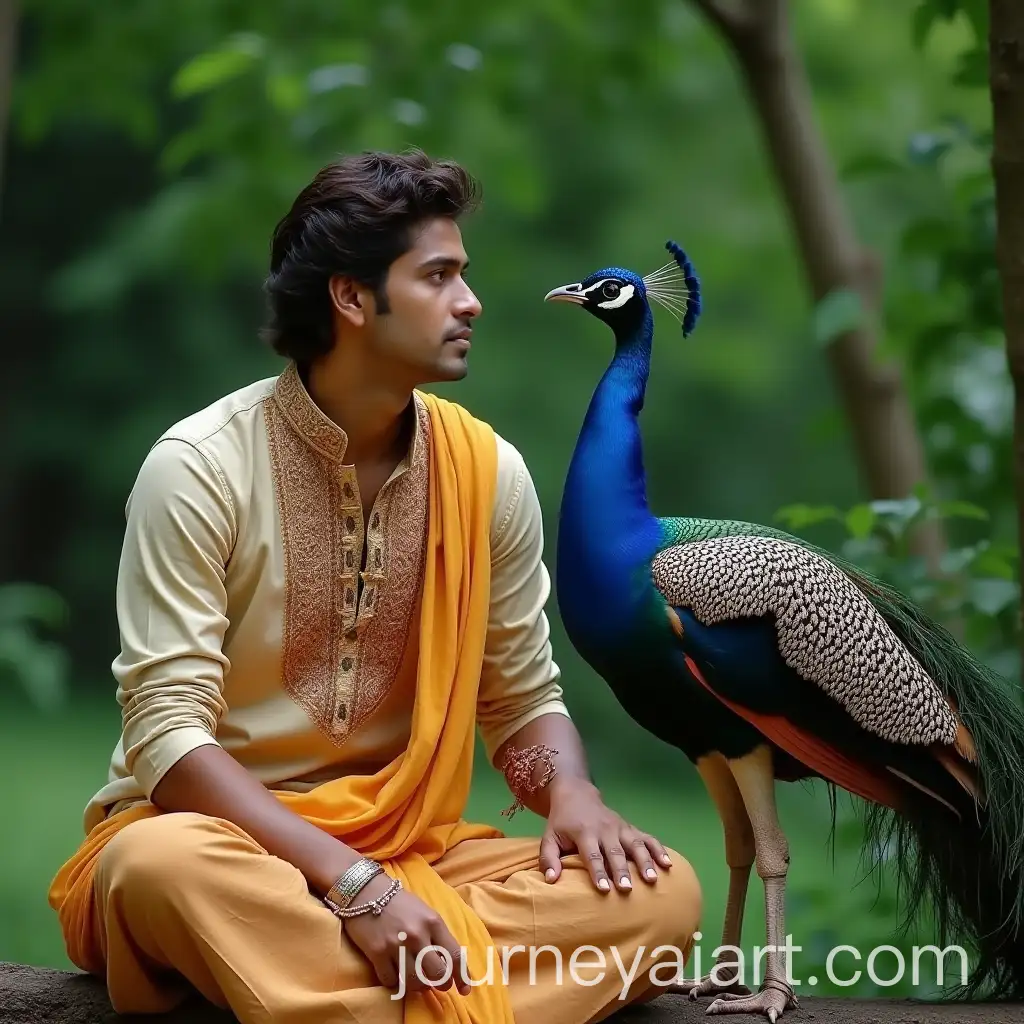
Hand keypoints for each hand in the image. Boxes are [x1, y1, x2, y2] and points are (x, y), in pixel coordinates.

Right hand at [341, 872, 470, 997]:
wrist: (367, 891)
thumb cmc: (400, 903)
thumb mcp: (425, 913)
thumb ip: (437, 936)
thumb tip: (449, 965)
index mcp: (433, 922)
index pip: (454, 955)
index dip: (462, 976)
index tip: (464, 990)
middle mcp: (417, 934)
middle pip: (438, 974)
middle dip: (441, 984)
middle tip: (436, 984)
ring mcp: (396, 944)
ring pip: (415, 982)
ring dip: (418, 986)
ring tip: (416, 979)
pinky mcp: (377, 953)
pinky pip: (391, 981)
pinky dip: (395, 982)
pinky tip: (395, 973)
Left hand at [539, 777, 671, 892]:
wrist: (577, 794)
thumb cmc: (562, 822)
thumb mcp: (549, 836)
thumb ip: (548, 858)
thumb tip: (551, 880)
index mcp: (584, 832)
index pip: (592, 854)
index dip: (598, 872)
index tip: (604, 890)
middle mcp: (605, 829)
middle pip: (615, 851)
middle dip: (622, 870)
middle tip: (628, 889)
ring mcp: (620, 827)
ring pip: (635, 843)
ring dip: (644, 861)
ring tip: (652, 879)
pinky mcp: (630, 827)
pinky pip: (647, 837)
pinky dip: (658, 849)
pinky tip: (668, 864)